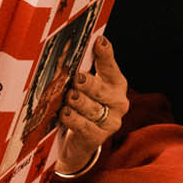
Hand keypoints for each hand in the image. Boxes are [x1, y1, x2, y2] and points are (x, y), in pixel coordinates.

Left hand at [56, 35, 128, 172]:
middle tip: (77, 78)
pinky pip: (85, 127)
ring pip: (93, 109)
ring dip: (78, 102)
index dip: (105, 54)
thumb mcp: (82, 87)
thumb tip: (66, 52)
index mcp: (115, 83)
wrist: (79, 141)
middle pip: (102, 89)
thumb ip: (80, 70)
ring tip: (68, 97)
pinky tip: (64, 114)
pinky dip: (73, 119)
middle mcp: (117, 101)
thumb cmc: (80, 105)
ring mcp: (110, 121)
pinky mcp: (98, 137)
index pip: (110, 66)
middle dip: (89, 83)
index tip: (99, 42)